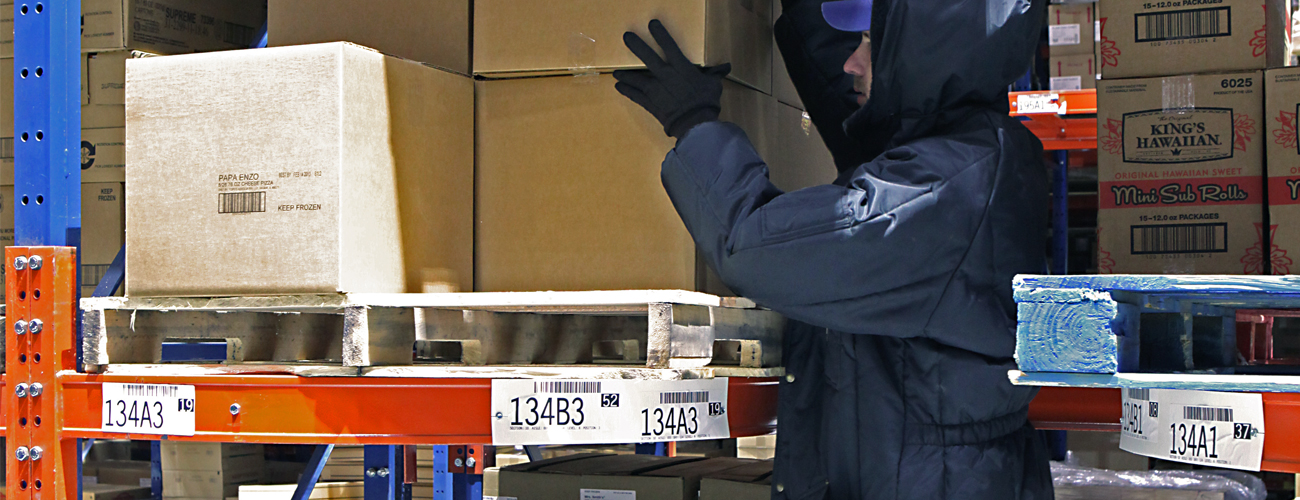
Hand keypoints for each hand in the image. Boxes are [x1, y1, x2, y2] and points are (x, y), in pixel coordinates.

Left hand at [614, 20, 731, 138]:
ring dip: (625, 75)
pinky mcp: (651, 104)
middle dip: (637, 46)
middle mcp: (665, 76)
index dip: (661, 34)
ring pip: (636, 79)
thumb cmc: (706, 102)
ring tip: (616, 72)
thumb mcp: (713, 85)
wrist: (695, 123)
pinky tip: (618, 87)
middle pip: (648, 58)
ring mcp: (656, 90)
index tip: (652, 24)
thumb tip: (725, 68)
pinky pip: (636, 96)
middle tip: (626, 37)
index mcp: (681, 68)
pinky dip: (627, 91)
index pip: (670, 46)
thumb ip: (714, 75)